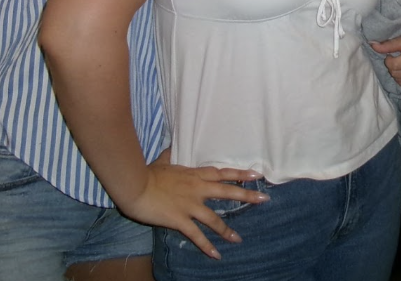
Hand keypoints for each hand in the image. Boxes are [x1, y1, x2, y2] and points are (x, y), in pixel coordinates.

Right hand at [121, 149, 269, 259]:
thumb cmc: (148, 173)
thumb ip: (172, 154)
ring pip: (215, 218)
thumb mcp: (164, 160)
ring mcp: (190, 205)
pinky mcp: (180, 220)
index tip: (256, 175)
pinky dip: (207, 246)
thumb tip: (173, 146)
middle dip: (247, 195)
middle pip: (227, 191)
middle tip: (264, 199)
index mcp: (195, 175)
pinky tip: (216, 255)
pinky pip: (197, 235)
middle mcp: (198, 189)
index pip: (222, 173)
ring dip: (227, 230)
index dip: (240, 174)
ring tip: (239, 239)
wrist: (136, 185)